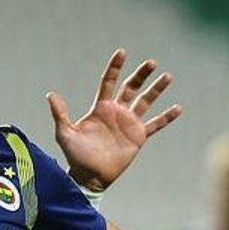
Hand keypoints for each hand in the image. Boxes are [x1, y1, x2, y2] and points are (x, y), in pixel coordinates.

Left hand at [47, 49, 181, 190]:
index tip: (122, 52)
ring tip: (167, 76)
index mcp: (100, 108)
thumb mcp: (65, 134)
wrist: (90, 176)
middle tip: (151, 62)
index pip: (108, 82)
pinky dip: (166, 117)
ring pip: (146, 101)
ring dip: (156, 89)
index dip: (115, 67)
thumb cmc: (75, 155)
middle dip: (141, 75)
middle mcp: (116, 112)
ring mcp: (129, 123)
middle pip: (131, 87)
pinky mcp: (138, 137)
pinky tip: (177, 108)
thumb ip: (60, 114)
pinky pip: (155, 125)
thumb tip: (50, 94)